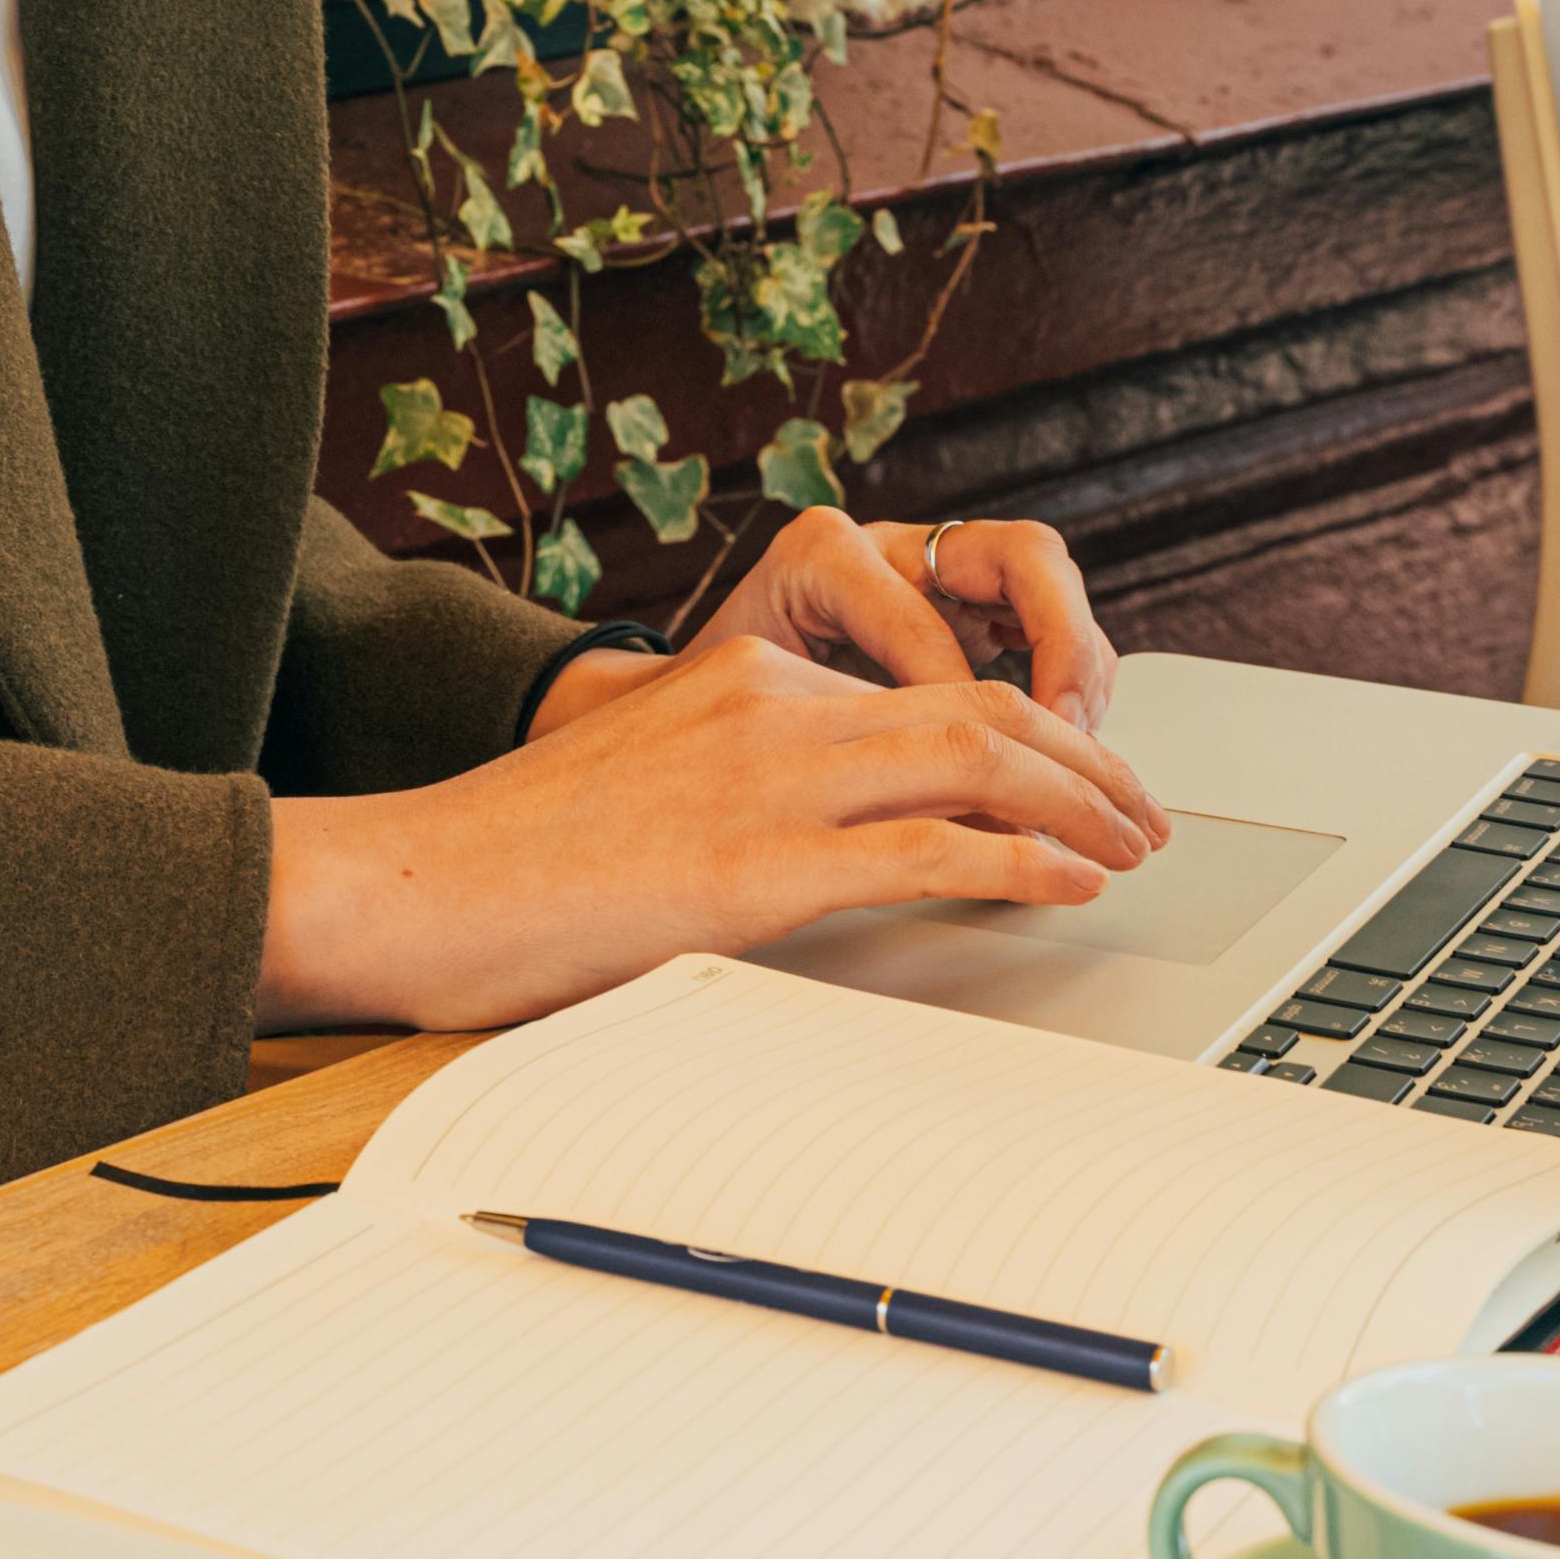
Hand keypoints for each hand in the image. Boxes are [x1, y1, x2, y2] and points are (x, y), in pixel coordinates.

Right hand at [260, 633, 1166, 1031]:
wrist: (417, 881)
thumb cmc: (514, 859)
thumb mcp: (649, 783)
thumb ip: (747, 789)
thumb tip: (843, 844)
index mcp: (745, 677)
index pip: (927, 683)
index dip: (1027, 727)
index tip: (1076, 773)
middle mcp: (769, 706)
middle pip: (977, 706)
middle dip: (1082, 758)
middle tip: (1142, 809)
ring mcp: (767, 780)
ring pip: (974, 756)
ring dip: (1077, 801)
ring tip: (1132, 843)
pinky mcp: (758, 865)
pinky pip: (927, 847)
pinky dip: (1019, 860)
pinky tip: (1065, 882)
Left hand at [627, 504, 1133, 739]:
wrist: (670, 714)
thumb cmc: (695, 724)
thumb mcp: (749, 733)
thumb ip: (830, 755)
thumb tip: (919, 816)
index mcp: (820, 560)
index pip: (923, 623)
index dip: (965, 708)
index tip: (985, 781)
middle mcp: (886, 547)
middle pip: (1021, 557)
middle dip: (1067, 648)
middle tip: (1074, 733)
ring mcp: (932, 567)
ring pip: (1045, 582)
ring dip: (1080, 664)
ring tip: (1085, 747)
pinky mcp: (958, 603)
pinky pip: (1040, 620)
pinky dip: (1066, 678)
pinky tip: (1068, 745)